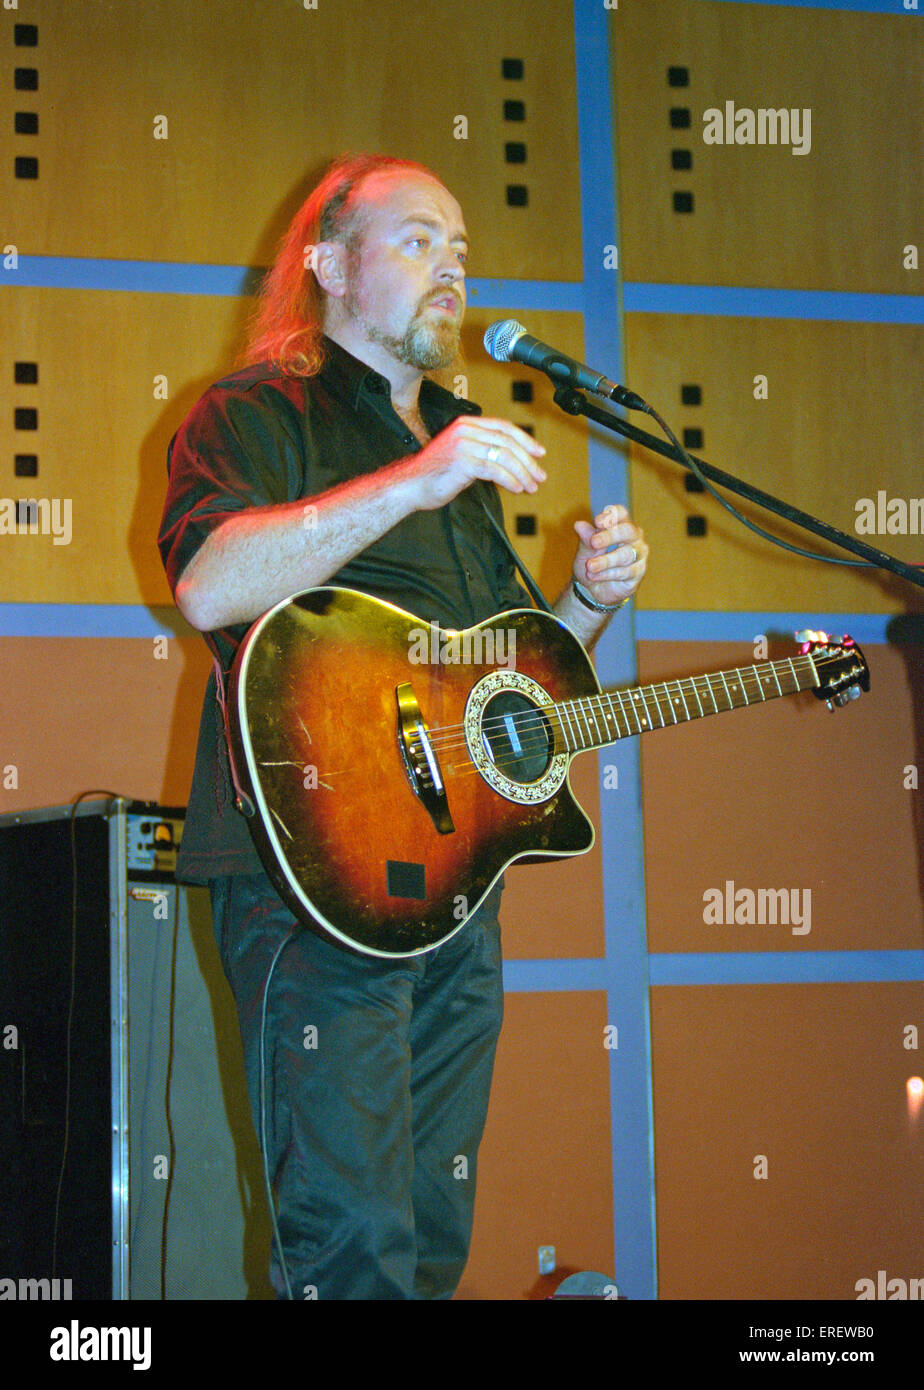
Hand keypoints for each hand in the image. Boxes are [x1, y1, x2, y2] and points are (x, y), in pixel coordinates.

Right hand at [404, 416, 546, 509]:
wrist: (410, 485)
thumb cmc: (435, 474)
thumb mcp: (462, 455)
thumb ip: (483, 452)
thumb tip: (511, 463)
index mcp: (466, 424)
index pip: (503, 427)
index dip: (525, 439)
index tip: (539, 453)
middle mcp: (466, 430)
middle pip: (507, 442)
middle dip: (528, 461)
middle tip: (539, 477)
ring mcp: (464, 445)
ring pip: (504, 456)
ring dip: (522, 474)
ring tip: (530, 487)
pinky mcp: (463, 462)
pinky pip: (494, 470)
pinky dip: (510, 480)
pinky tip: (516, 489)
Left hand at [572, 504, 647, 606]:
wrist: (593, 589)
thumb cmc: (592, 564)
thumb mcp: (585, 552)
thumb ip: (585, 540)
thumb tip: (578, 525)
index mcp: (620, 525)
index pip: (621, 513)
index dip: (611, 515)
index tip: (597, 522)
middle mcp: (634, 537)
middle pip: (628, 530)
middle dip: (610, 536)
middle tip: (593, 542)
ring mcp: (638, 554)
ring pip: (626, 554)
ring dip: (606, 560)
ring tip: (589, 566)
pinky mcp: (639, 572)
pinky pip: (626, 571)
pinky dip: (608, 574)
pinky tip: (594, 576)